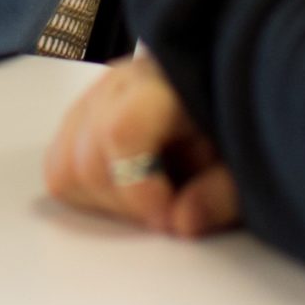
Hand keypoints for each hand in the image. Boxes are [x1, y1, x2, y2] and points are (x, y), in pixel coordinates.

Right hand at [42, 51, 241, 237]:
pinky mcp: (78, 116)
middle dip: (126, 204)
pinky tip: (128, 190)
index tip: (169, 216)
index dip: (139, 188)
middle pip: (87, 159)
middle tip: (169, 210)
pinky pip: (58, 165)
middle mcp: (119, 81)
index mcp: (164, 80)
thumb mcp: (247, 160)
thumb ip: (221, 193)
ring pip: (64, 166)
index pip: (121, 130)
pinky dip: (87, 192)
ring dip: (105, 201)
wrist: (225, 83)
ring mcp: (93, 96)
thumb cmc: (235, 123)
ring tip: (151, 196)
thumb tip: (179, 223)